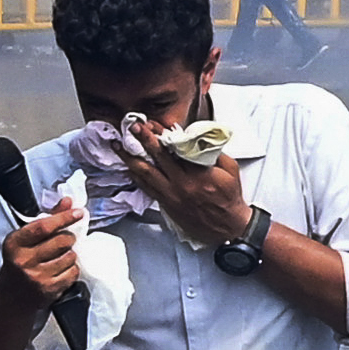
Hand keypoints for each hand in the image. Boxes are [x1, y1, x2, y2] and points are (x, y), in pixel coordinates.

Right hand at [0, 201, 82, 300]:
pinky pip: (73, 272)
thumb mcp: (25, 240)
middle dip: (69, 238)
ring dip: (70, 255)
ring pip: (70, 257)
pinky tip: (60, 270)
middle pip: (62, 241)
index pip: (43, 226)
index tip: (78, 212)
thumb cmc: (19, 263)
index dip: (64, 217)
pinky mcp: (49, 289)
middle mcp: (24, 260)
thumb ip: (47, 219)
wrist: (11, 298)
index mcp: (15, 243)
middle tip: (65, 241)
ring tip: (58, 258)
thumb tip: (68, 202)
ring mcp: (37, 276)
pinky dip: (71, 269)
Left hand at [114, 119, 252, 241]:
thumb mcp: (230, 169)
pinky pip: (146, 188)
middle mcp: (182, 183)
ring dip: (130, 158)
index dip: (161, 133)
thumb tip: (197, 137)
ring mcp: (172, 195)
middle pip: (157, 157)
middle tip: (132, 126)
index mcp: (199, 172)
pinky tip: (128, 168)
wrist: (229, 227)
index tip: (152, 123)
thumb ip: (212, 152)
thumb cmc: (230, 198)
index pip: (175, 147)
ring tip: (118, 146)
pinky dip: (135, 177)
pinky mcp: (167, 204)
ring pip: (145, 173)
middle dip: (143, 139)